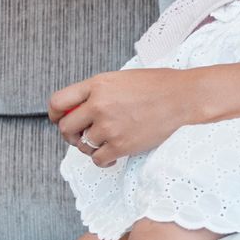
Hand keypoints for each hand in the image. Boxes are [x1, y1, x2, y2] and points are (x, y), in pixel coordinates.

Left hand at [49, 68, 199, 166]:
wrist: (184, 97)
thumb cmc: (158, 85)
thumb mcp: (121, 78)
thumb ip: (98, 91)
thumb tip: (80, 109)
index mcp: (97, 84)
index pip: (58, 102)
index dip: (55, 115)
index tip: (59, 120)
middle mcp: (99, 105)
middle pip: (66, 128)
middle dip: (71, 135)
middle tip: (81, 137)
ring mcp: (109, 126)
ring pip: (83, 145)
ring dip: (90, 147)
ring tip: (104, 144)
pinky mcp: (121, 145)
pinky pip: (98, 160)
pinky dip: (103, 160)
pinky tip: (113, 155)